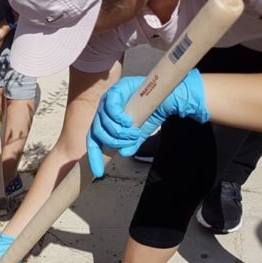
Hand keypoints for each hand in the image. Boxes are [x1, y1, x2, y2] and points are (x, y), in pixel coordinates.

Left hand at [87, 69, 208, 177]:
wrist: (167, 98)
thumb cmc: (151, 113)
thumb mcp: (139, 133)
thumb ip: (130, 143)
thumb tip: (123, 153)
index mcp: (106, 121)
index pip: (94, 140)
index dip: (94, 156)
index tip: (98, 172)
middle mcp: (103, 111)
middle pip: (96, 132)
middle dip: (113, 141)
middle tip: (130, 141)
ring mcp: (108, 99)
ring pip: (103, 121)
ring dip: (119, 132)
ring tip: (134, 132)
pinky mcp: (116, 90)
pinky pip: (110, 107)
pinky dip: (118, 118)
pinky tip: (128, 121)